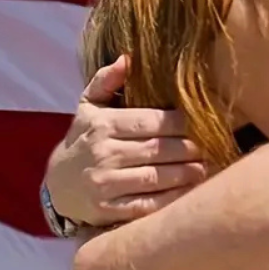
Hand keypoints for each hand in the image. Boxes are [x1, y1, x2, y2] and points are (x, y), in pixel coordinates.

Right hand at [45, 56, 206, 226]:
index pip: (150, 121)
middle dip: (188, 148)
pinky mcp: (107, 211)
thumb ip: (106, 80)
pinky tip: (188, 192)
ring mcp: (104, 184)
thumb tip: (128, 58)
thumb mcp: (88, 106)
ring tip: (205, 168)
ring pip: (155, 178)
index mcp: (102, 124)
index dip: (179, 123)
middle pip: (157, 149)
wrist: (57, 184)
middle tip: (211, 146)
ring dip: (185, 174)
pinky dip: (171, 200)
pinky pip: (146, 205)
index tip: (200, 122)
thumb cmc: (83, 138)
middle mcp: (103, 153)